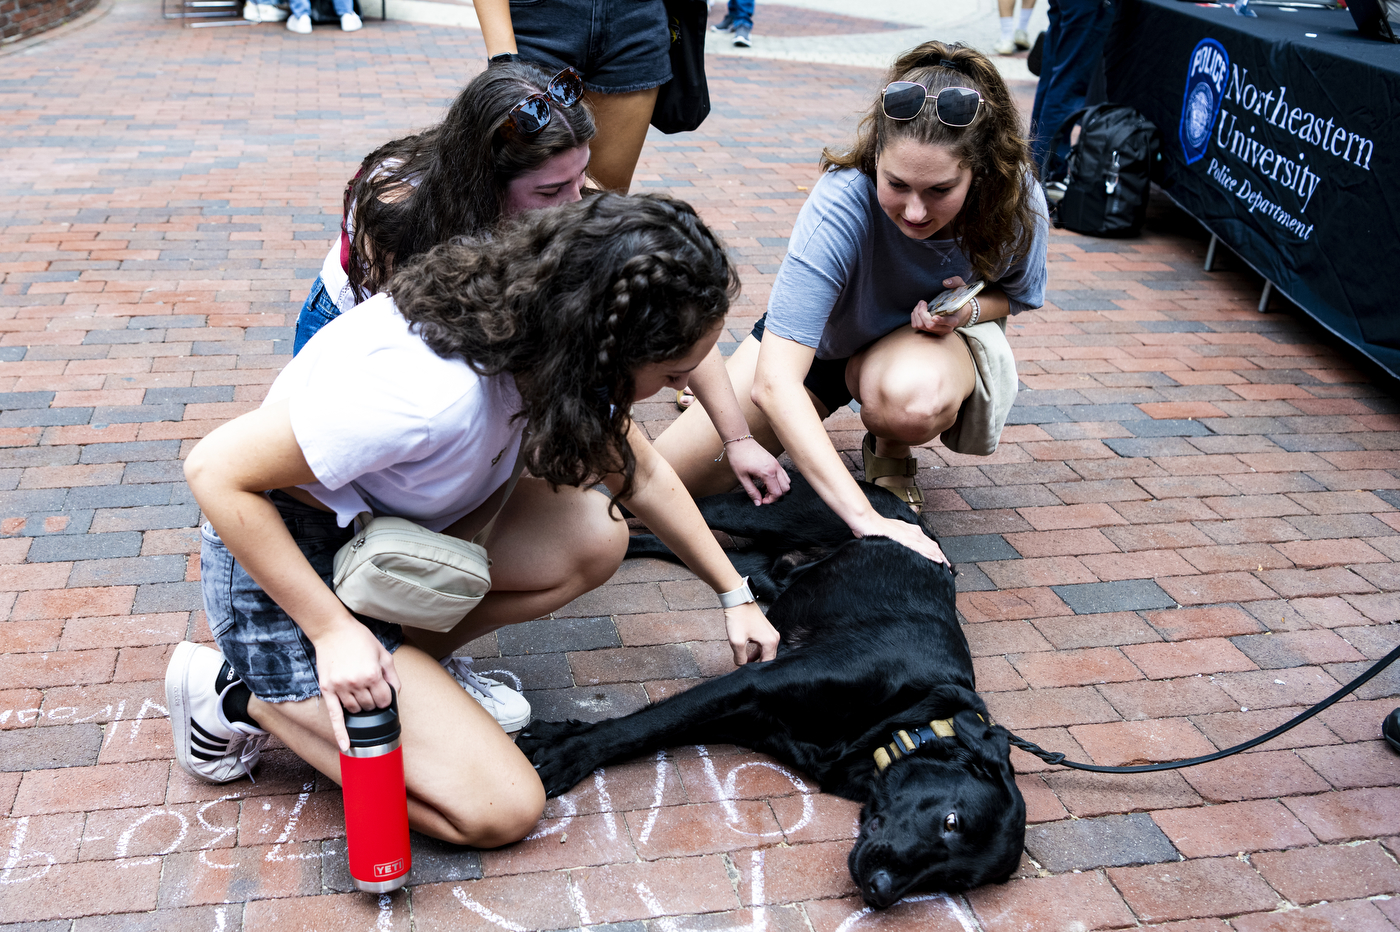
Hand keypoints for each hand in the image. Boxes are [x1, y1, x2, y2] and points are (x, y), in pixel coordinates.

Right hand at [311, 618, 401, 752]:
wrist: (332, 630)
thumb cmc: (359, 639)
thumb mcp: (383, 653)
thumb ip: (392, 675)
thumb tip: (396, 694)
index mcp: (372, 674)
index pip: (385, 700)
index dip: (386, 698)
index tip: (384, 693)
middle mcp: (355, 683)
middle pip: (370, 707)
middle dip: (374, 702)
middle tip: (371, 690)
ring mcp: (340, 688)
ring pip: (355, 711)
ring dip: (360, 708)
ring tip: (360, 694)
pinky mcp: (327, 690)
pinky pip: (334, 716)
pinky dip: (340, 733)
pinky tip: (345, 746)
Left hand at [723, 601, 779, 664]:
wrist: (737, 601)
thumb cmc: (738, 618)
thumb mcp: (736, 642)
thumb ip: (740, 658)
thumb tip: (741, 665)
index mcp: (770, 642)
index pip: (766, 663)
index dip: (756, 669)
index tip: (747, 673)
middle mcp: (774, 637)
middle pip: (768, 658)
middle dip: (757, 664)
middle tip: (746, 668)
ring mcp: (771, 632)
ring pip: (766, 651)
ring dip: (756, 657)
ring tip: (745, 661)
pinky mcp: (766, 629)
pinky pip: (764, 645)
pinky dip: (757, 650)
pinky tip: (747, 652)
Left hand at [724, 437, 790, 504]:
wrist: (740, 441)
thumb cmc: (739, 458)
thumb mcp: (742, 477)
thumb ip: (752, 491)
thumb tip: (758, 503)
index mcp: (767, 473)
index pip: (777, 493)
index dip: (770, 500)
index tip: (761, 500)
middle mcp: (775, 468)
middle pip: (785, 489)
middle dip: (776, 495)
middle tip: (763, 495)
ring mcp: (777, 464)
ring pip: (787, 481)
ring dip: (778, 488)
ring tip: (765, 488)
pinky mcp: (775, 461)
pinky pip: (783, 474)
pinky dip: (778, 481)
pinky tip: (766, 481)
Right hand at [854, 513, 948, 566]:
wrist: (868, 521)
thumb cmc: (877, 527)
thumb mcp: (893, 530)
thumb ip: (901, 536)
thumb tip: (904, 543)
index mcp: (912, 531)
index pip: (929, 544)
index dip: (937, 553)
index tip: (943, 561)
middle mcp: (915, 533)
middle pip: (933, 547)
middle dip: (943, 558)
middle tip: (950, 568)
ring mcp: (911, 536)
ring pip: (931, 549)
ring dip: (940, 558)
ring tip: (948, 568)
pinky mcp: (906, 541)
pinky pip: (922, 550)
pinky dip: (931, 556)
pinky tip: (938, 561)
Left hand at [911, 276, 971, 335]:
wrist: (957, 312)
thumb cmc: (958, 299)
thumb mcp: (961, 288)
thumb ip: (956, 282)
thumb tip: (946, 282)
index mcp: (955, 319)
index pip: (948, 322)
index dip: (940, 320)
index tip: (934, 316)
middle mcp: (946, 328)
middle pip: (930, 325)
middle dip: (922, 313)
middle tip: (923, 302)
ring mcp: (937, 331)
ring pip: (921, 326)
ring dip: (917, 314)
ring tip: (921, 304)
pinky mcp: (929, 331)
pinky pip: (916, 326)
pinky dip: (914, 317)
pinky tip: (918, 310)